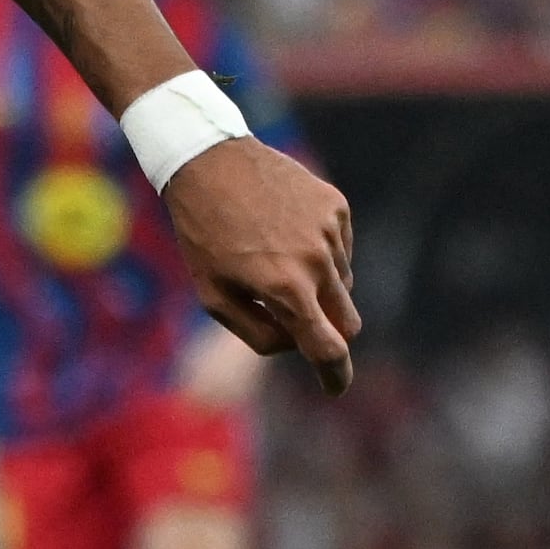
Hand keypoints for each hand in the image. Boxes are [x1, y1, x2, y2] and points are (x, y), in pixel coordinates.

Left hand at [158, 140, 360, 392]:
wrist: (208, 161)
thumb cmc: (202, 234)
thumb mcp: (214, 295)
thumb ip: (258, 332)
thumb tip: (297, 345)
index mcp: (285, 288)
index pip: (328, 347)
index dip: (335, 374)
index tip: (335, 388)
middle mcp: (317, 260)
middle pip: (346, 320)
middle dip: (326, 329)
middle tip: (292, 318)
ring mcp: (331, 230)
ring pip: (342, 283)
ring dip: (317, 287)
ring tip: (271, 259)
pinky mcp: (336, 205)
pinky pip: (340, 247)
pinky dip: (319, 254)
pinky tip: (284, 233)